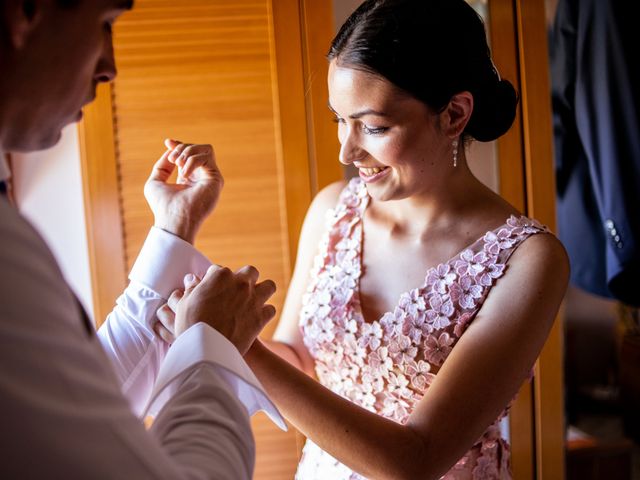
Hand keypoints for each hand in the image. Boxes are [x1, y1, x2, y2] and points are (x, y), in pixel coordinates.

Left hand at [144, 139, 222, 243]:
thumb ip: (162, 166)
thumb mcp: (155, 182)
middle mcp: (201, 177)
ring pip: (205, 149)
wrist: (173, 219)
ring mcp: (210, 178)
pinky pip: (206, 157)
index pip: (189, 154)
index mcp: (189, 178)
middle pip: (197, 148)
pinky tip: (185, 173)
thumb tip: (170, 149)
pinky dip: (192, 160)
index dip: (179, 145)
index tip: (168, 142)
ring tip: (178, 164)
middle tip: (173, 160)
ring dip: (188, 152)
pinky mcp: (216, 179)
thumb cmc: (163, 206)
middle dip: (182, 148)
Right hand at [155, 265, 276, 354]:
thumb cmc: (191, 326)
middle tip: (236, 290)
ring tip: (254, 299)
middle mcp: (240, 284)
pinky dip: (265, 313)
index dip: (216, 280)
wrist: (206, 350)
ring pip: (269, 286)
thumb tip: (192, 279)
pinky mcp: (261, 318)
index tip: (214, 289)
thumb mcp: (184, 304)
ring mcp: (253, 300)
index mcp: (220, 276)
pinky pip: (270, 309)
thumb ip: (191, 289)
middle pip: (250, 271)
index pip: (220, 269)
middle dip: (245, 278)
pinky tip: (257, 317)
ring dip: (262, 291)